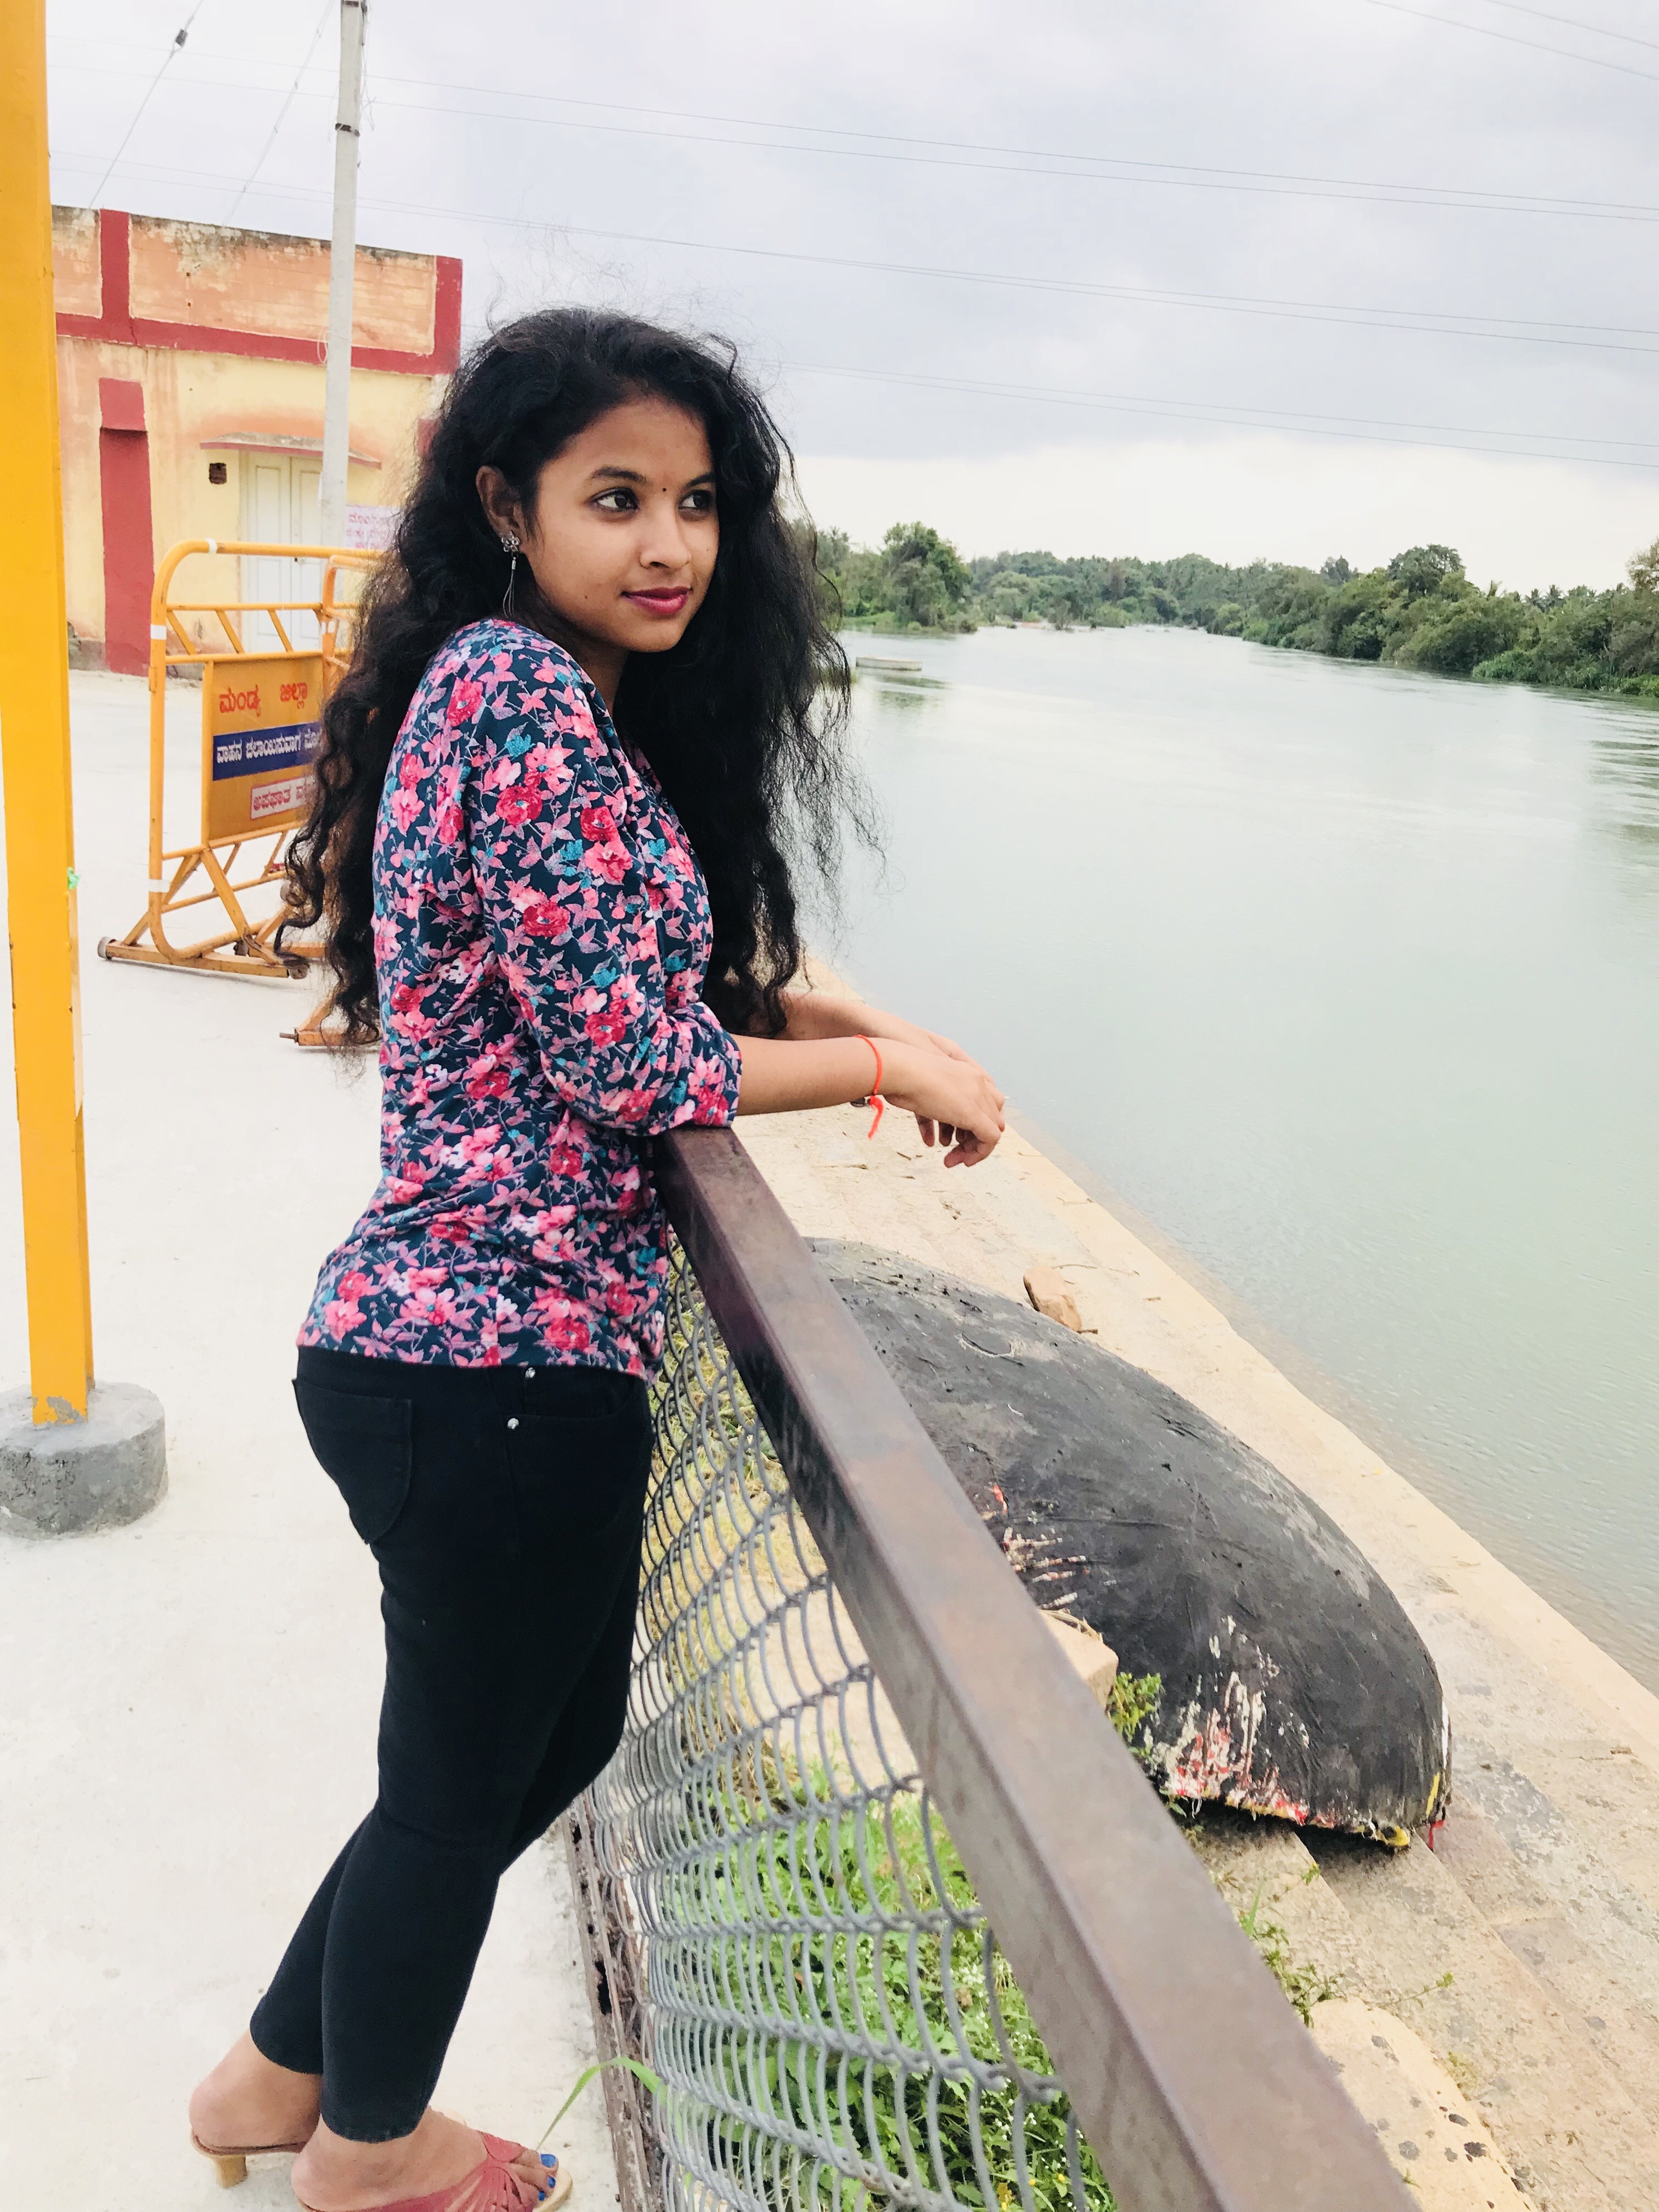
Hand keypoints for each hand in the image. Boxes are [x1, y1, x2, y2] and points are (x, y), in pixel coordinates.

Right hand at [879, 1042, 1006, 1167]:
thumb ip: (932, 1100)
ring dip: (972, 1148)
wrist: (901, 1068)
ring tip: (952, 1159)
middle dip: (974, 1137)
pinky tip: (957, 1159)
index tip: (958, 1134)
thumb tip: (928, 1118)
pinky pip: (990, 1140)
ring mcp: (978, 1097)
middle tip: (956, 1151)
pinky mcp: (974, 1114)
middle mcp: (975, 1083)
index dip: (975, 1120)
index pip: (985, 1100)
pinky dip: (978, 1154)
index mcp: (965, 1072)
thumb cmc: (903, 1073)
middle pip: (990, 1116)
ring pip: (991, 1129)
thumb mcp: (922, 1084)